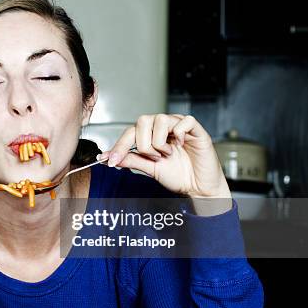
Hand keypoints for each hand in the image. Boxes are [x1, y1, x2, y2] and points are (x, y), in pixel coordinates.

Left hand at [99, 114, 231, 199]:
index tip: (111, 160)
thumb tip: (108, 157)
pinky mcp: (196, 130)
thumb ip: (132, 160)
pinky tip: (181, 145)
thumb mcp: (149, 169)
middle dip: (144, 144)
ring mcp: (179, 127)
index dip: (119, 145)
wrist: (199, 188)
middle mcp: (163, 128)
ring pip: (161, 119)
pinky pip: (185, 121)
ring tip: (167, 154)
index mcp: (151, 135)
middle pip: (143, 120)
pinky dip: (179, 134)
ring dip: (160, 142)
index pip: (130, 132)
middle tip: (154, 158)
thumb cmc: (178, 176)